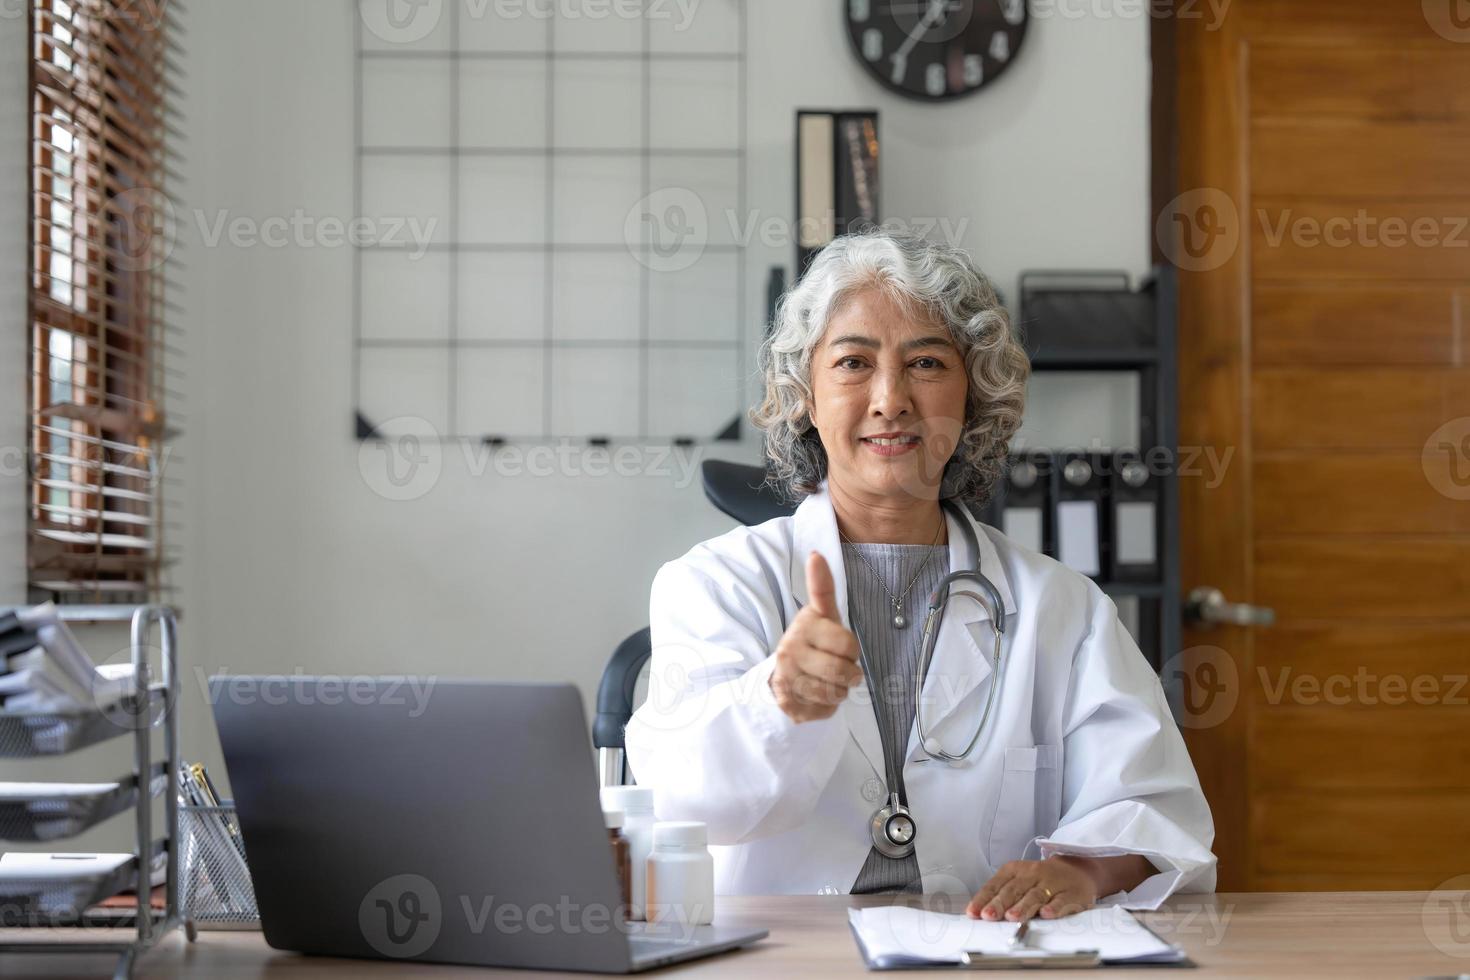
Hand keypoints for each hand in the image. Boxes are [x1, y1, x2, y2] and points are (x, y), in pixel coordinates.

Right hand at [769, 551, 864, 722]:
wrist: (782, 672)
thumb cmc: (812, 641)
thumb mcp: (822, 614)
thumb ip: (822, 587)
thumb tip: (816, 554)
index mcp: (803, 626)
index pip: (848, 644)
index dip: (852, 650)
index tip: (841, 646)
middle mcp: (789, 651)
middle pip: (842, 672)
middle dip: (849, 674)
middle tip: (840, 669)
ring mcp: (786, 678)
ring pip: (834, 694)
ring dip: (838, 691)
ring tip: (827, 681)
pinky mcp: (787, 703)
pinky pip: (823, 711)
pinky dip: (827, 707)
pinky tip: (816, 695)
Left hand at [965, 858, 1098, 922]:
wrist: (1076, 870)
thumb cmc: (1041, 880)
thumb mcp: (1018, 881)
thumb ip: (1001, 896)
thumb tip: (979, 914)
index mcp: (1014, 870)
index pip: (995, 885)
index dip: (983, 899)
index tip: (973, 912)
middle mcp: (1032, 874)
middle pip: (1013, 890)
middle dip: (1000, 903)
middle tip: (989, 915)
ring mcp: (1052, 883)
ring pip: (1035, 895)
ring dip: (1023, 907)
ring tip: (1012, 917)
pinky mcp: (1071, 893)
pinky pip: (1062, 900)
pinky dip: (1054, 908)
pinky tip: (1046, 914)